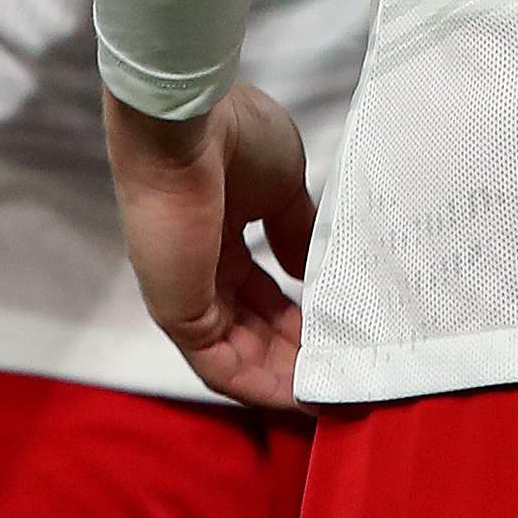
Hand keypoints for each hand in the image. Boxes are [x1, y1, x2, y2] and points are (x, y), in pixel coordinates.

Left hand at [99, 81, 317, 410]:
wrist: (189, 123)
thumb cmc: (233, 136)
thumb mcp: (284, 186)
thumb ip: (295, 232)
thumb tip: (308, 273)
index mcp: (221, 231)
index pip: (259, 292)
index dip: (298, 319)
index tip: (337, 337)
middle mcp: (199, 266)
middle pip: (250, 329)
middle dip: (295, 355)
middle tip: (341, 374)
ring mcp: (185, 291)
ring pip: (237, 354)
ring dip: (282, 377)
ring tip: (329, 392)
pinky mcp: (176, 312)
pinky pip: (218, 365)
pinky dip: (258, 384)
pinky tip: (297, 394)